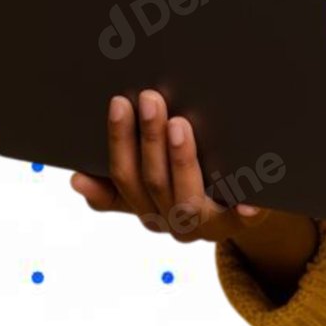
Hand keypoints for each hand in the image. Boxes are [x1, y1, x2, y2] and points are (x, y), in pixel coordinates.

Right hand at [69, 87, 273, 243]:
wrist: (246, 210)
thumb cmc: (193, 184)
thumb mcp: (153, 184)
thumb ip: (117, 183)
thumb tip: (76, 179)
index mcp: (146, 208)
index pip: (122, 176)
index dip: (119, 141)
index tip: (119, 103)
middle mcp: (172, 222)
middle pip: (152, 182)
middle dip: (149, 138)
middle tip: (151, 98)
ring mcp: (206, 227)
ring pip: (185, 199)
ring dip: (179, 160)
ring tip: (180, 124)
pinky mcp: (241, 225)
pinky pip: (239, 218)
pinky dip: (242, 210)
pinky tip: (249, 200)